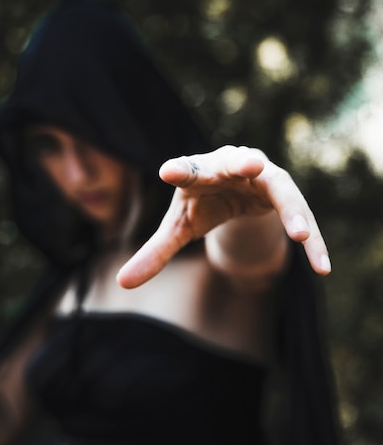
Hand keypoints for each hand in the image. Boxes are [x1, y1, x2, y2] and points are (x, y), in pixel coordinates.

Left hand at [117, 145, 330, 287]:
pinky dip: (314, 242)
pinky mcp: (285, 194)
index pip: (187, 169)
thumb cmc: (202, 203)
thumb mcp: (179, 227)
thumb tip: (122, 282)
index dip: (180, 169)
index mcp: (199, 171)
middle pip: (238, 162)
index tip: (167, 171)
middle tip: (251, 164)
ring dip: (291, 209)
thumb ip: (155, 252)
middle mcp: (232, 166)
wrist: (236, 189)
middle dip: (243, 162)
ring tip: (300, 233)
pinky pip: (302, 217)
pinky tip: (323, 268)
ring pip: (280, 188)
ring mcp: (263, 177)